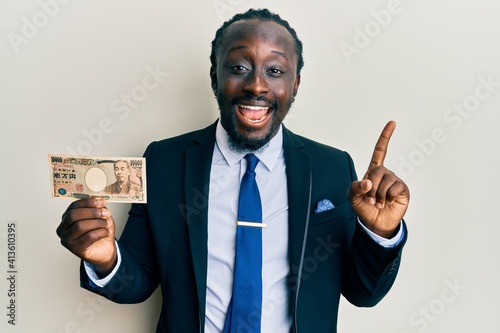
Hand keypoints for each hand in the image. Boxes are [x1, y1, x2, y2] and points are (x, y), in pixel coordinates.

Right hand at [56, 198, 116, 276]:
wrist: (103, 250)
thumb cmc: (99, 231)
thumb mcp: (100, 217)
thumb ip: (98, 209)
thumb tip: (100, 202)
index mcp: (67, 217)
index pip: (74, 206)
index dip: (88, 202)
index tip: (102, 202)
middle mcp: (63, 228)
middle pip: (74, 215)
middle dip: (92, 212)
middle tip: (106, 213)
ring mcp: (67, 239)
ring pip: (80, 226)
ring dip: (97, 223)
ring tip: (107, 223)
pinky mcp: (75, 249)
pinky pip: (88, 237)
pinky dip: (100, 232)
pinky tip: (107, 232)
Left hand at [347, 121, 409, 237]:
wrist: (375, 223)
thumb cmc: (363, 207)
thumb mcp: (352, 197)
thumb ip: (355, 188)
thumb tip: (368, 182)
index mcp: (373, 171)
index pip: (380, 151)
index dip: (385, 137)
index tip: (393, 123)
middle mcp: (385, 174)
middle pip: (378, 171)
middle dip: (371, 187)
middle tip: (370, 199)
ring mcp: (394, 181)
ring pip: (386, 181)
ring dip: (379, 195)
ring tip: (379, 202)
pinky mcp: (402, 190)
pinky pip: (395, 188)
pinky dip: (388, 197)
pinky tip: (388, 202)